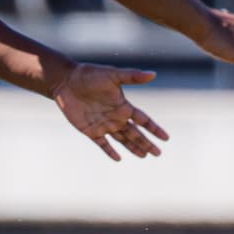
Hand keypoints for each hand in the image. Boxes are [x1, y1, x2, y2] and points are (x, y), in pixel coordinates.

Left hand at [51, 63, 170, 160]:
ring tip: (144, 156)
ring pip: (122, 140)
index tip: (166, 138)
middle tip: (158, 153)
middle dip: (146, 143)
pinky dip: (110, 151)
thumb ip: (133, 77)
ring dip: (133, 148)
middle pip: (135, 134)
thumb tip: (154, 74)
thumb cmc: (91, 75)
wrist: (67, 81)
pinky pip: (102, 144)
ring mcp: (104, 125)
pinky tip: (118, 159)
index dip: (154, 129)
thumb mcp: (113, 75)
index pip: (143, 120)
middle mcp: (116, 117)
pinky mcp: (90, 130)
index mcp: (124, 106)